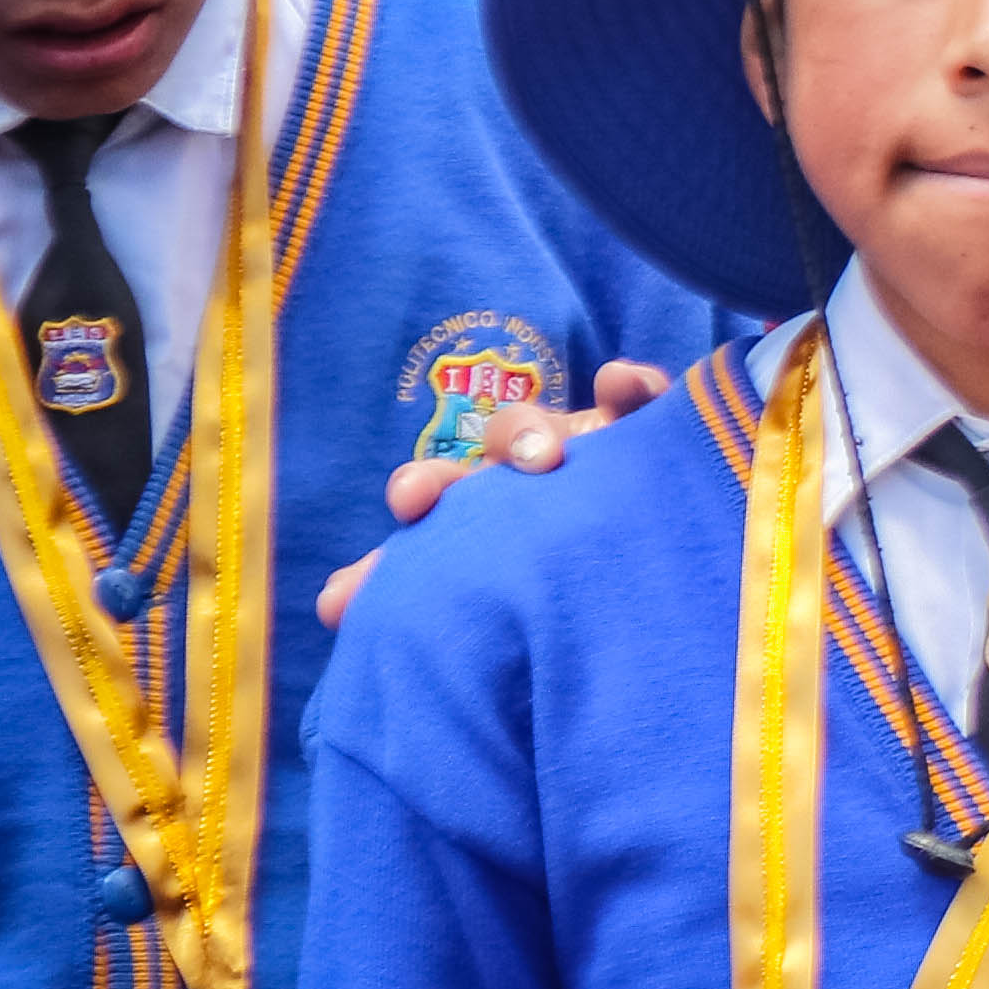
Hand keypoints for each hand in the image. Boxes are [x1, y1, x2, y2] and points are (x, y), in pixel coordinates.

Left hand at [322, 360, 671, 623]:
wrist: (662, 576)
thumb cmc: (564, 579)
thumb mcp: (496, 600)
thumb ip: (424, 596)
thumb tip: (325, 604)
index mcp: (483, 512)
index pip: (434, 497)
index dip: (411, 497)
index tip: (399, 513)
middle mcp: (521, 474)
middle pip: (463, 464)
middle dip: (448, 476)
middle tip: (424, 500)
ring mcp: (581, 446)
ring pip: (535, 428)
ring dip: (528, 435)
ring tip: (546, 459)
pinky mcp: (643, 428)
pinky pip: (637, 396)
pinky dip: (630, 385)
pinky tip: (623, 385)